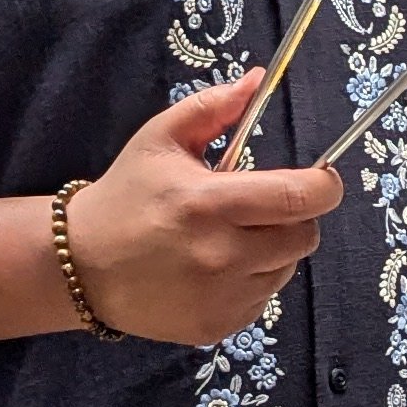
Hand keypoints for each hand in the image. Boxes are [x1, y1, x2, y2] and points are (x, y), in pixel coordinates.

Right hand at [65, 70, 339, 345]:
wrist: (81, 266)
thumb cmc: (126, 196)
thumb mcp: (161, 139)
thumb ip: (212, 108)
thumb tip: (259, 79)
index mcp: (209, 203)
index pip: (298, 198)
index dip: (324, 187)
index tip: (322, 179)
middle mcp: (221, 255)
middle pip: (303, 237)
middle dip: (294, 217)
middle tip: (263, 209)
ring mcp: (220, 297)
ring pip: (286, 269)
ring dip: (273, 251)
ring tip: (232, 239)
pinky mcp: (217, 326)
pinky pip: (262, 299)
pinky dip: (252, 282)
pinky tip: (217, 270)